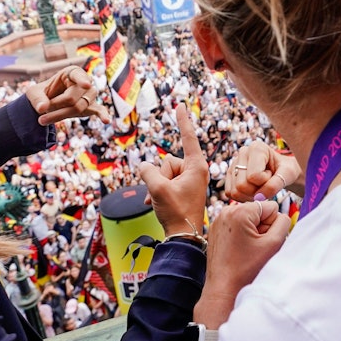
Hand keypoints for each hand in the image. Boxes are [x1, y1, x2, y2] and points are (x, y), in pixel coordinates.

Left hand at [27, 66, 110, 125]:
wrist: (48, 104)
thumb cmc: (42, 94)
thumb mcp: (33, 93)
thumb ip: (37, 99)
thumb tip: (43, 108)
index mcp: (72, 72)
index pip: (78, 75)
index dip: (81, 80)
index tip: (86, 85)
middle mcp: (85, 82)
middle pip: (73, 98)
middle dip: (55, 107)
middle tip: (41, 113)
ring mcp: (90, 95)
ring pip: (79, 108)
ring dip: (61, 115)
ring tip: (45, 119)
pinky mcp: (92, 106)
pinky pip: (99, 110)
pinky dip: (103, 115)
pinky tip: (106, 120)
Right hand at [138, 103, 208, 235]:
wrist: (183, 235)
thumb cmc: (176, 212)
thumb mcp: (158, 189)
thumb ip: (147, 172)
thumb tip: (144, 166)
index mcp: (196, 166)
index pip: (188, 138)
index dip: (183, 121)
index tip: (180, 105)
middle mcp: (194, 170)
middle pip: (167, 162)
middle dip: (159, 177)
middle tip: (166, 194)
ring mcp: (188, 180)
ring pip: (162, 173)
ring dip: (157, 186)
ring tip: (163, 201)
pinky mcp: (182, 188)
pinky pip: (163, 182)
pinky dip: (157, 192)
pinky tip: (156, 204)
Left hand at [195, 198, 290, 326]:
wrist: (223, 288)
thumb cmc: (247, 269)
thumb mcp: (273, 244)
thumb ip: (284, 223)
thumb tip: (280, 215)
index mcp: (239, 211)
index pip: (271, 207)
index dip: (272, 226)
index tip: (261, 242)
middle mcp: (226, 211)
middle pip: (259, 212)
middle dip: (261, 228)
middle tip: (254, 248)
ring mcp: (218, 220)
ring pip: (249, 220)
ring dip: (253, 232)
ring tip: (246, 250)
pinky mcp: (216, 229)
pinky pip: (238, 226)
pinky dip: (242, 236)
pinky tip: (238, 250)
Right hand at [224, 141, 301, 201]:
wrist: (282, 172)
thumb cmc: (287, 171)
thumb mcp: (288, 175)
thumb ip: (276, 184)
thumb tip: (259, 197)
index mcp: (256, 147)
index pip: (254, 176)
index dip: (265, 182)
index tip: (272, 174)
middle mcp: (242, 152)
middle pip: (241, 185)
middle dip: (257, 190)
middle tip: (266, 183)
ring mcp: (233, 164)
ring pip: (235, 191)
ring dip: (250, 195)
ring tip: (261, 186)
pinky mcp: (230, 175)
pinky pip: (230, 194)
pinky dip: (243, 197)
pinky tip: (253, 190)